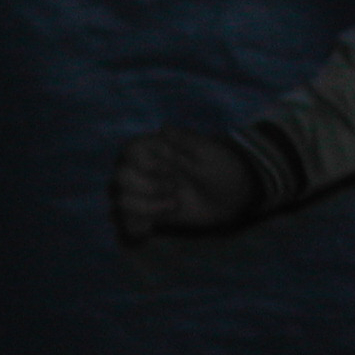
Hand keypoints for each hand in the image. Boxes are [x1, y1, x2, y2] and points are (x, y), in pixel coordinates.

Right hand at [110, 129, 259, 243]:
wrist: (233, 197)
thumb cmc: (222, 168)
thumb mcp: (209, 151)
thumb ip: (186, 139)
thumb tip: (163, 128)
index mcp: (155, 150)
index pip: (129, 151)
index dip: (144, 162)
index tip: (172, 167)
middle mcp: (142, 171)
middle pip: (120, 177)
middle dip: (147, 186)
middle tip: (175, 188)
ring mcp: (143, 195)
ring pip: (121, 202)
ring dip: (146, 207)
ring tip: (174, 205)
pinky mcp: (147, 216)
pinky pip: (127, 223)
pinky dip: (138, 226)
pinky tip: (156, 225)